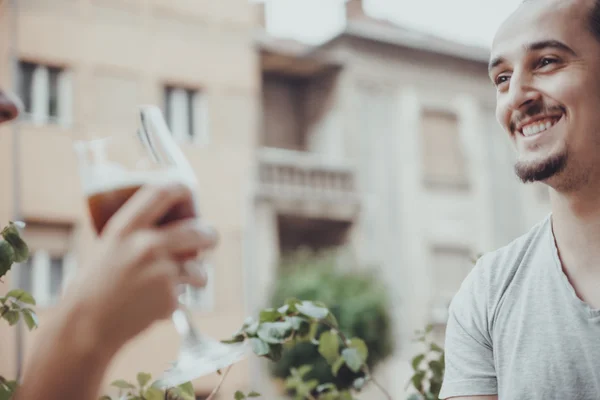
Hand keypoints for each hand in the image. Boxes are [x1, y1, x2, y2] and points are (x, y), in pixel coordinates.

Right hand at [64, 182, 216, 352]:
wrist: (86, 325)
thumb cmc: (96, 285)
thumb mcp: (110, 247)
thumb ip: (138, 233)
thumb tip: (175, 222)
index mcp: (126, 228)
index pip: (161, 193)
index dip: (181, 189)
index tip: (188, 191)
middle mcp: (146, 245)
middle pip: (197, 231)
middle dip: (209, 235)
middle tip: (210, 237)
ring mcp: (160, 272)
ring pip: (198, 268)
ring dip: (197, 275)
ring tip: (183, 281)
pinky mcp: (169, 297)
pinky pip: (185, 293)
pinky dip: (176, 298)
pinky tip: (154, 303)